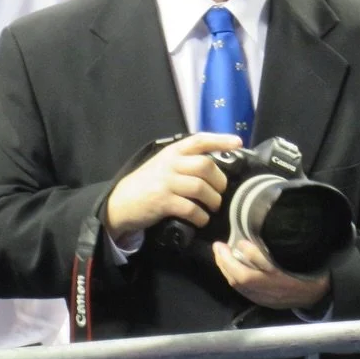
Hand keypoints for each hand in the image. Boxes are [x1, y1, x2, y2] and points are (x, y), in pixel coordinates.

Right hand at [103, 133, 241, 239]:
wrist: (121, 203)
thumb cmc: (147, 184)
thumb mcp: (164, 165)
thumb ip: (185, 162)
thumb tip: (215, 166)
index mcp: (172, 152)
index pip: (199, 140)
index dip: (221, 140)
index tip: (238, 143)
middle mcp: (170, 164)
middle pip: (205, 166)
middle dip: (219, 180)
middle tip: (220, 191)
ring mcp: (166, 182)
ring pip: (200, 187)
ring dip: (213, 200)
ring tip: (212, 207)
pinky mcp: (162, 201)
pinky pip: (190, 208)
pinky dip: (201, 216)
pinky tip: (201, 219)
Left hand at [213, 239, 331, 309]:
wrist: (317, 294)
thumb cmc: (308, 271)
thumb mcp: (300, 257)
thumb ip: (278, 250)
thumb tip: (257, 237)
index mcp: (282, 277)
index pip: (263, 267)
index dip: (248, 254)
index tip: (239, 241)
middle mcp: (272, 289)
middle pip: (243, 278)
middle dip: (226, 261)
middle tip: (219, 246)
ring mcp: (266, 297)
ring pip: (239, 285)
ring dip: (226, 269)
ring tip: (220, 255)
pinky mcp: (263, 302)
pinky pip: (242, 290)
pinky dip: (232, 277)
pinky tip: (228, 269)